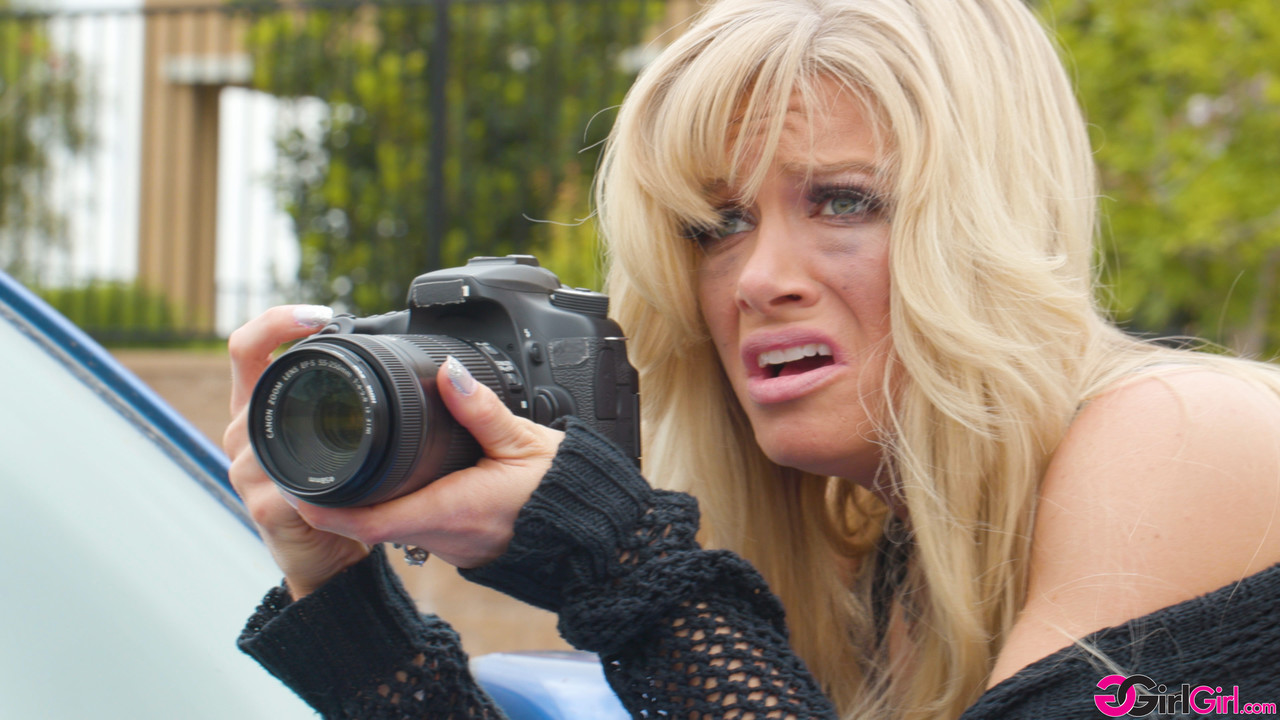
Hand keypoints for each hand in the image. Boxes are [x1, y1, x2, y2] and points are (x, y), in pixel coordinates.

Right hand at [224, 305, 370, 599]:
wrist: (325, 553)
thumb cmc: (329, 486)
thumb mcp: (325, 430)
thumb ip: (334, 393)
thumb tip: (374, 343)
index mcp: (256, 406)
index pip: (244, 347)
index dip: (275, 323)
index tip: (318, 317)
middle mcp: (242, 434)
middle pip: (253, 380)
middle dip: (300, 368)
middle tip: (346, 350)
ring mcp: (247, 472)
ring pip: (274, 431)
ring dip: (318, 425)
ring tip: (360, 421)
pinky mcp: (265, 508)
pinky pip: (292, 485)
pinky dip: (323, 480)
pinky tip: (346, 480)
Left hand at [286, 356, 564, 568]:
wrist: (590, 533)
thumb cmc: (561, 492)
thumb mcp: (523, 440)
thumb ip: (480, 406)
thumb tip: (448, 370)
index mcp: (448, 509)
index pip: (364, 521)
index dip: (321, 508)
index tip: (293, 484)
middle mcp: (441, 534)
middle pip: (366, 523)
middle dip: (333, 499)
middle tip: (305, 460)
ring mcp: (449, 543)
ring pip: (387, 524)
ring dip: (361, 502)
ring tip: (340, 460)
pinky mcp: (460, 541)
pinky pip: (413, 524)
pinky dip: (392, 503)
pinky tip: (391, 476)